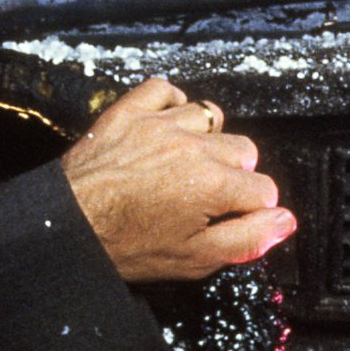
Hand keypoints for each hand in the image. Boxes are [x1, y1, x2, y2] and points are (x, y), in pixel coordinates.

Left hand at [62, 77, 296, 281]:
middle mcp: (193, 145)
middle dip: (233, 175)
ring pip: (210, 118)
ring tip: (186, 164)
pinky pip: (165, 90)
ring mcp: (160, 123)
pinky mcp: (130, 111)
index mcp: (214, 184)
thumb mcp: (195, 259)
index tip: (230, 219)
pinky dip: (171, 105)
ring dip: (206, 140)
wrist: (65, 228)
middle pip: (243, 150)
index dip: (251, 209)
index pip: (263, 190)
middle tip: (205, 198)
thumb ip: (247, 240)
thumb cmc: (127, 247)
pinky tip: (166, 129)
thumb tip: (284, 221)